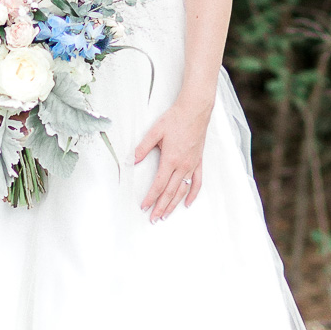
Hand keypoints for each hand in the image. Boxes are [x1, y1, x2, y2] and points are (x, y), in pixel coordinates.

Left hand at [135, 98, 209, 222]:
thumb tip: (132, 160)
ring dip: (174, 204)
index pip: (159, 184)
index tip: (144, 206)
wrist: (194, 110)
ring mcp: (192, 165)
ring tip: (166, 215)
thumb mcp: (155, 131)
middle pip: (171, 192)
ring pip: (183, 190)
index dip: (151, 197)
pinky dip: (193, 194)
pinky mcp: (198, 161)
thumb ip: (143, 147)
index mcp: (170, 159)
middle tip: (154, 219)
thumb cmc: (175, 119)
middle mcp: (182, 165)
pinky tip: (188, 203)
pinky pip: (197, 182)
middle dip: (161, 207)